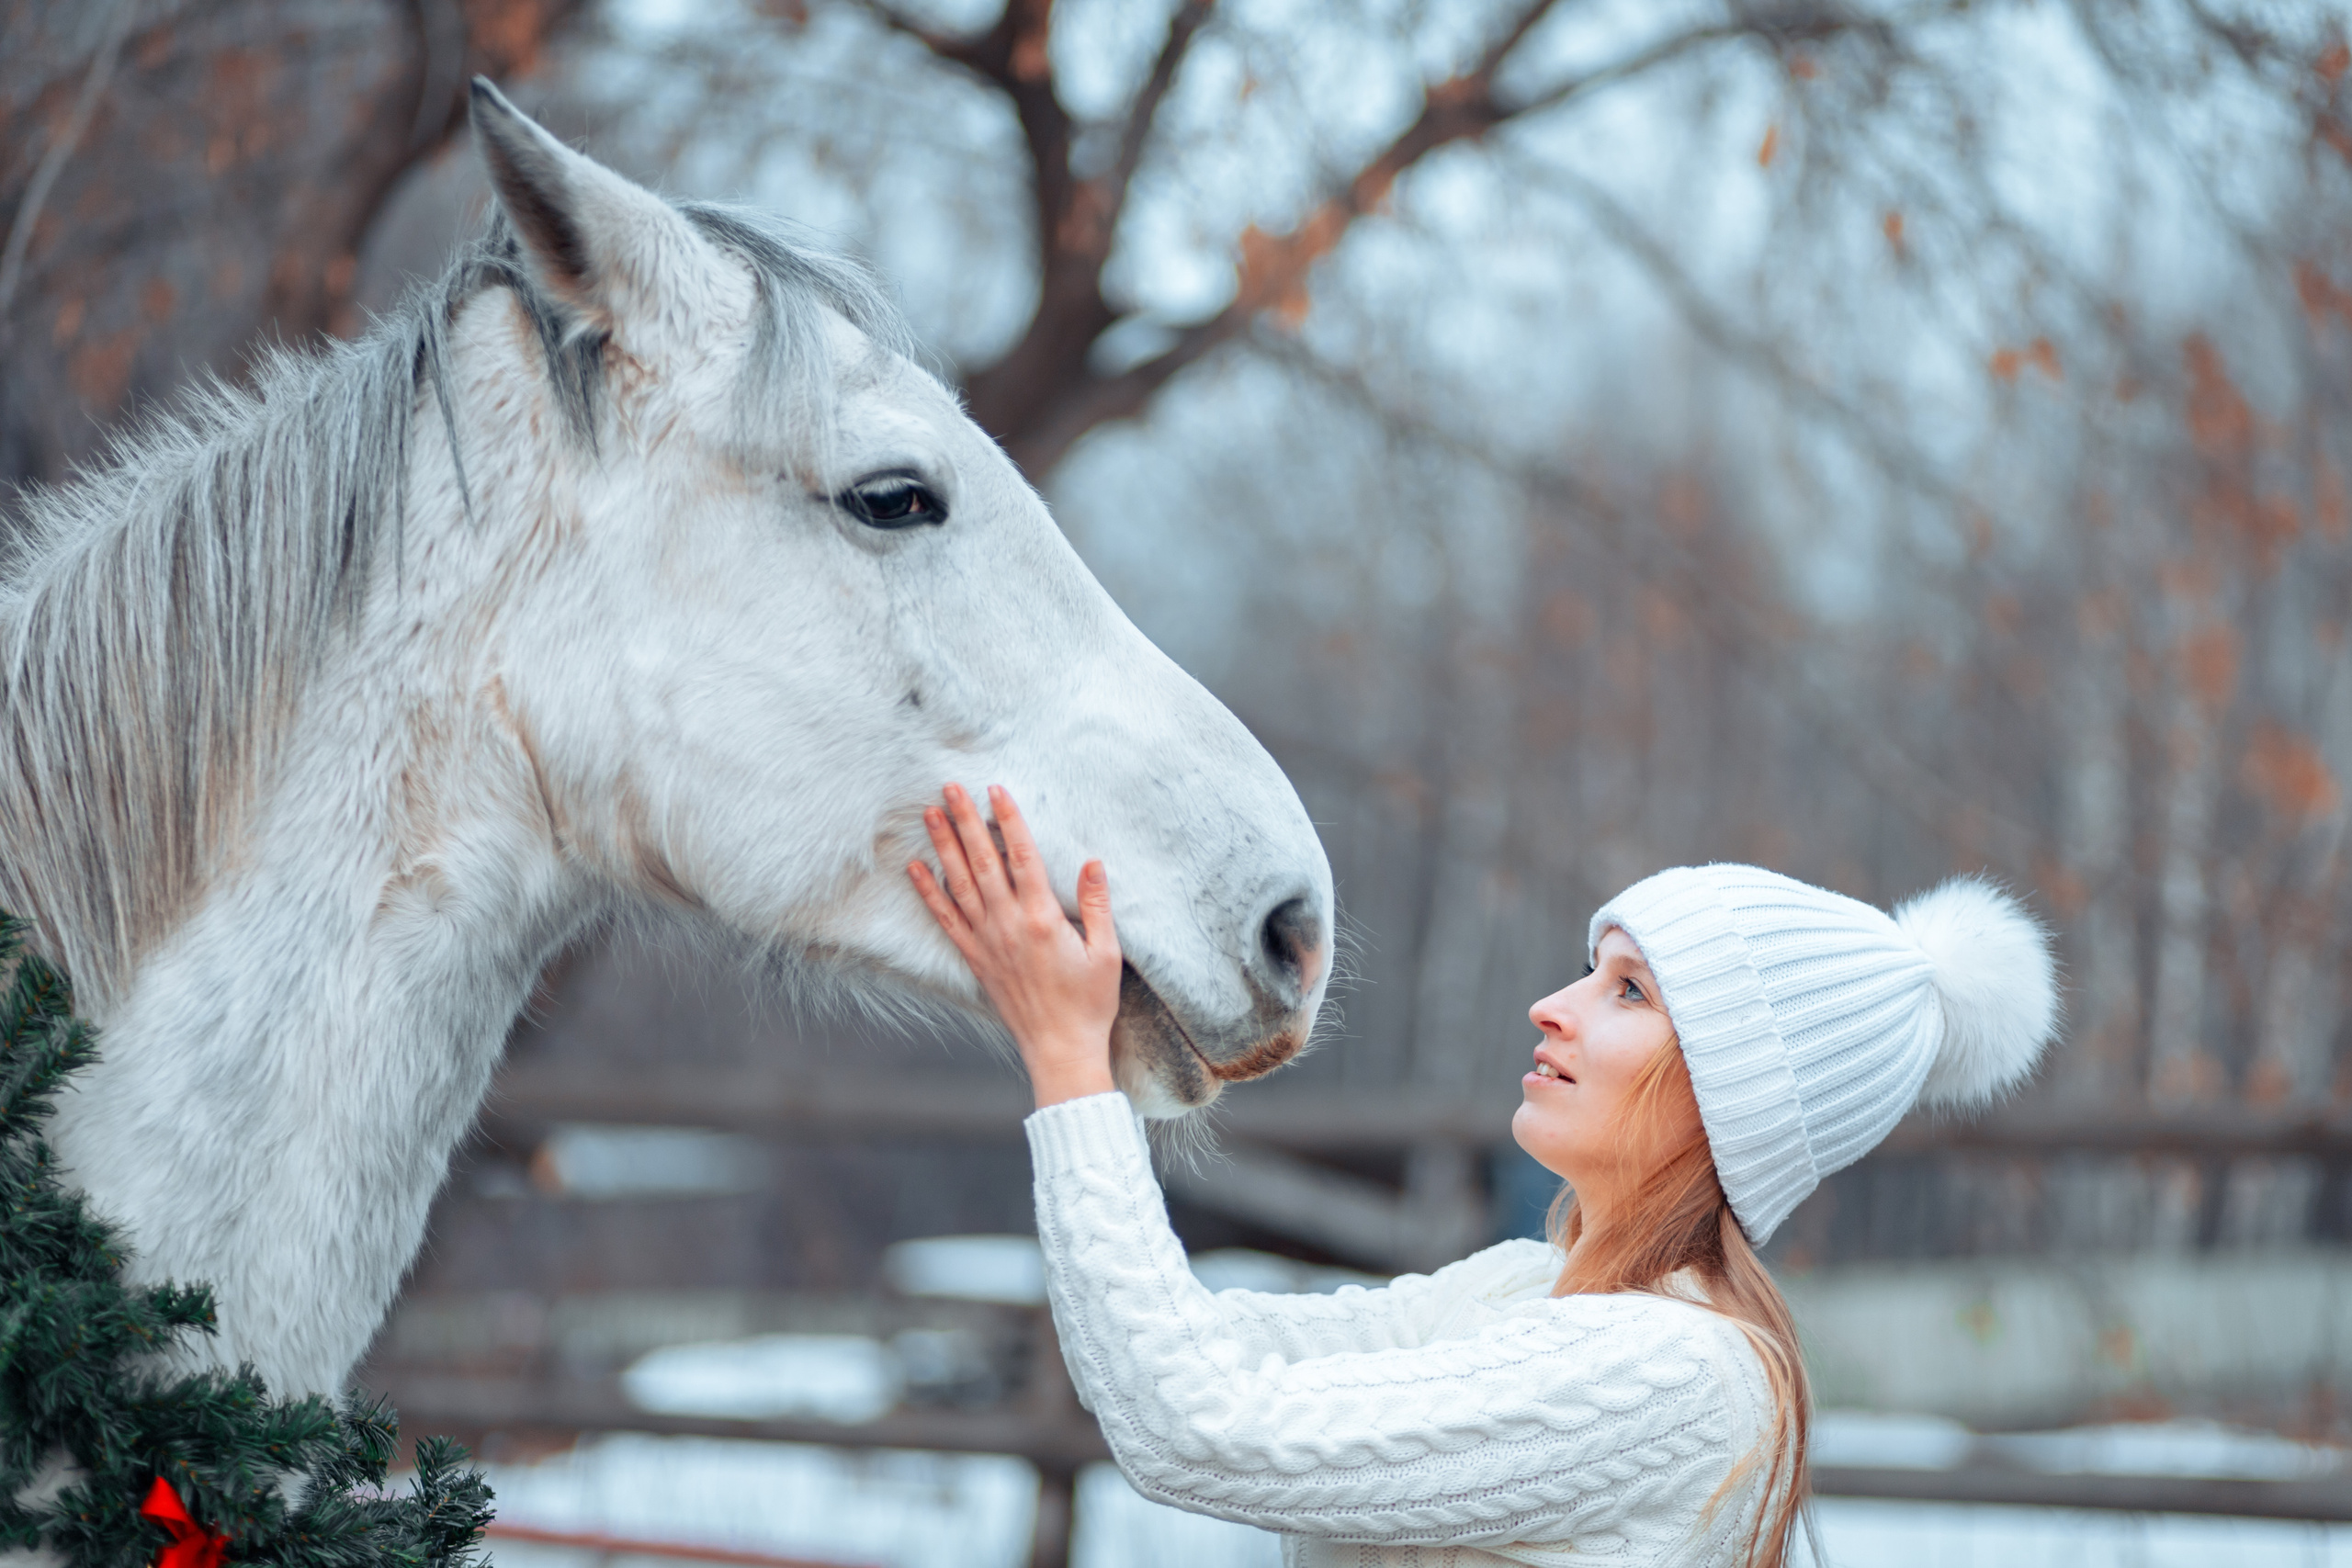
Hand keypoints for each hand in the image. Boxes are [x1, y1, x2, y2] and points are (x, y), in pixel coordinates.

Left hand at [908, 783, 1121, 1107]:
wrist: (1060, 1048)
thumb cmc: (1089, 1003)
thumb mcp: (1107, 953)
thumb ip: (1098, 905)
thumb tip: (1093, 862)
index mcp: (1043, 919)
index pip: (1022, 857)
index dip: (1009, 820)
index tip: (996, 791)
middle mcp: (1009, 925)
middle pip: (983, 862)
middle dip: (966, 821)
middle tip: (950, 788)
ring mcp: (988, 941)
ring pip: (959, 884)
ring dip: (943, 846)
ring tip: (930, 814)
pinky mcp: (976, 959)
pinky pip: (947, 919)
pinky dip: (929, 893)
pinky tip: (916, 870)